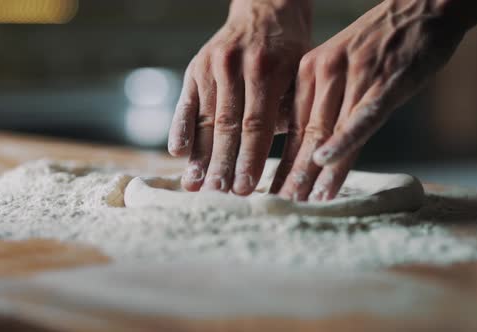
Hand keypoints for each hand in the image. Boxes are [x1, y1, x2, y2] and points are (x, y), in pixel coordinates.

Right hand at [168, 0, 310, 194]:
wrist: (265, 10)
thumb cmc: (290, 51)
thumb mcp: (300, 75)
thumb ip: (288, 111)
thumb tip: (285, 158)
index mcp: (267, 69)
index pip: (256, 124)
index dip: (249, 159)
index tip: (245, 189)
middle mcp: (235, 66)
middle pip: (226, 126)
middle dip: (222, 165)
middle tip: (217, 195)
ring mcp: (211, 66)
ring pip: (205, 119)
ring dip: (199, 155)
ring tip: (194, 185)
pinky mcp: (195, 68)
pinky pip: (185, 103)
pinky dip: (180, 128)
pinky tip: (176, 153)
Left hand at [271, 0, 465, 200]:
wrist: (423, 6)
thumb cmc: (385, 44)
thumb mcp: (345, 67)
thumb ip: (329, 100)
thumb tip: (315, 142)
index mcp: (310, 71)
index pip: (293, 126)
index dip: (284, 162)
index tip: (274, 189)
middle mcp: (324, 73)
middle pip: (305, 133)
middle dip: (292, 174)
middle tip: (279, 204)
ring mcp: (353, 77)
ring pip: (328, 130)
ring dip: (314, 170)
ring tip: (303, 200)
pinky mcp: (383, 82)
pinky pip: (360, 117)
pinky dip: (343, 141)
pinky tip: (326, 162)